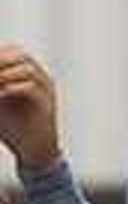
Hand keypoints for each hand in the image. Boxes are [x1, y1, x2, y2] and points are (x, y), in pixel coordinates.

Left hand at [0, 46, 58, 173]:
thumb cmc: (11, 128)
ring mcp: (46, 90)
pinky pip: (32, 88)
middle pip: (20, 55)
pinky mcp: (47, 104)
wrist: (31, 151)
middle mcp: (39, 78)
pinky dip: (12, 88)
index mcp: (27, 75)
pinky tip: (0, 95)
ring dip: (4, 73)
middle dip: (0, 60)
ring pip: (27, 68)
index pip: (11, 52)